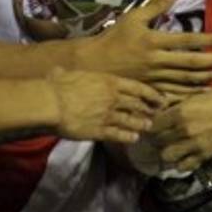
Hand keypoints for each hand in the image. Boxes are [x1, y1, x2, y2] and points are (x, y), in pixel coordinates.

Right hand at [47, 67, 163, 142]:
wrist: (52, 104)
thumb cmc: (58, 85)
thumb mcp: (68, 73)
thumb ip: (71, 74)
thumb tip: (58, 71)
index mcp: (109, 82)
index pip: (138, 88)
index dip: (151, 94)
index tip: (160, 98)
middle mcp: (113, 99)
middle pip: (138, 105)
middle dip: (148, 109)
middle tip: (157, 113)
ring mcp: (108, 116)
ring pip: (131, 121)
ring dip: (141, 124)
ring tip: (147, 126)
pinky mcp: (100, 131)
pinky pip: (119, 135)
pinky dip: (128, 137)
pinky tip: (134, 139)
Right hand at [76, 0, 211, 90]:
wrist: (93, 64)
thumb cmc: (114, 37)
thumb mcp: (132, 18)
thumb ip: (155, 6)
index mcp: (153, 41)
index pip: (186, 40)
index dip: (208, 39)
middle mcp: (156, 61)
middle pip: (191, 62)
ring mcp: (154, 78)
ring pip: (185, 80)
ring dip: (208, 78)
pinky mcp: (150, 89)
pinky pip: (174, 93)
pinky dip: (190, 93)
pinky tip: (205, 91)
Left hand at [152, 89, 211, 171]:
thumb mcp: (193, 96)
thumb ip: (174, 103)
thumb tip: (157, 107)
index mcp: (180, 112)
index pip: (153, 125)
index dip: (150, 127)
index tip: (151, 127)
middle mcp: (184, 129)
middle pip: (157, 141)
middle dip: (156, 139)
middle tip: (160, 137)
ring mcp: (194, 144)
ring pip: (167, 156)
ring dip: (167, 152)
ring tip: (171, 147)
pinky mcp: (204, 155)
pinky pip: (184, 166)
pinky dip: (181, 163)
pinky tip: (184, 155)